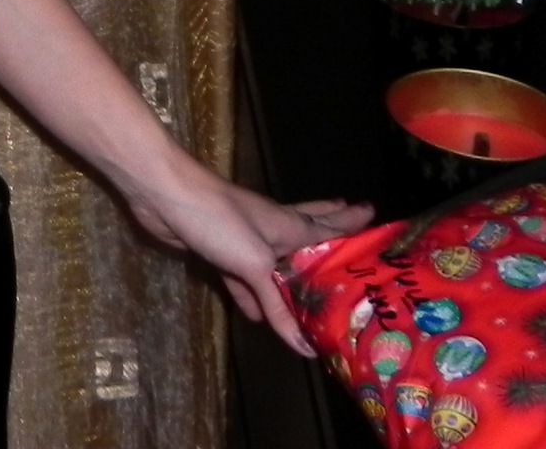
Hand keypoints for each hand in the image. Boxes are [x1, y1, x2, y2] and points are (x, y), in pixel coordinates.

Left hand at [123, 147, 371, 354]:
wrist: (166, 198)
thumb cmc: (219, 220)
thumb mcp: (254, 263)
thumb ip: (278, 304)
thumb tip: (306, 347)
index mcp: (289, 225)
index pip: (331, 228)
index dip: (354, 225)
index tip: (380, 220)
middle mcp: (273, 230)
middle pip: (310, 231)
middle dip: (334, 229)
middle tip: (360, 223)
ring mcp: (245, 240)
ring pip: (278, 261)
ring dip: (295, 272)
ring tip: (316, 283)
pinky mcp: (220, 253)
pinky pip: (246, 280)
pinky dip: (255, 296)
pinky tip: (258, 316)